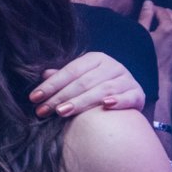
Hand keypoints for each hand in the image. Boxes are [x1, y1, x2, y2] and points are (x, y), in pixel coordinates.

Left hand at [30, 52, 144, 117]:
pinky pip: (128, 98)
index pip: (70, 71)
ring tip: (62, 112)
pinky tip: (105, 106)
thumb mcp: (80, 80)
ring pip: (102, 90)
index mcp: (95, 58)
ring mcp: (126, 79)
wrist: (128, 96)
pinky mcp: (137, 94)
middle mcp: (112, 66)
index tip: (34, 98)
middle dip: (61, 97)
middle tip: (43, 110)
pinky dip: (118, 102)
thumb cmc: (97, 88)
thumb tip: (44, 74)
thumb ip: (63, 78)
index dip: (51, 84)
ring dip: (81, 102)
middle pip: (83, 82)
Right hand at [138, 0, 171, 80]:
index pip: (162, 11)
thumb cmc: (146, 57)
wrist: (159, 77)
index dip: (154, 9)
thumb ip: (145, 17)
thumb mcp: (142, 36)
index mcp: (169, 28)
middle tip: (155, 14)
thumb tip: (149, 3)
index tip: (148, 10)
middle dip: (164, 12)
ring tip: (165, 19)